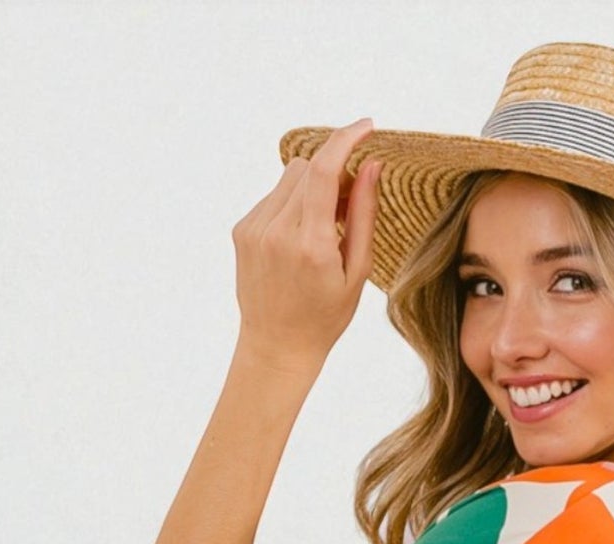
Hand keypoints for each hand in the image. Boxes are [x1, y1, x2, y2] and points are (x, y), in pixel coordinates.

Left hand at [231, 117, 381, 366]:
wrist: (277, 347)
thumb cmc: (325, 316)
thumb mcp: (357, 272)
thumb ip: (364, 215)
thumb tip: (371, 166)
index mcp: (311, 245)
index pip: (325, 170)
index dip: (346, 139)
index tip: (366, 126)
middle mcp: (277, 232)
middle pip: (308, 167)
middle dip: (334, 173)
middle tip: (349, 204)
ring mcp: (254, 229)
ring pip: (289, 177)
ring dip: (312, 188)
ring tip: (324, 226)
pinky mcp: (242, 230)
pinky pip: (273, 196)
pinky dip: (292, 204)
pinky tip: (299, 239)